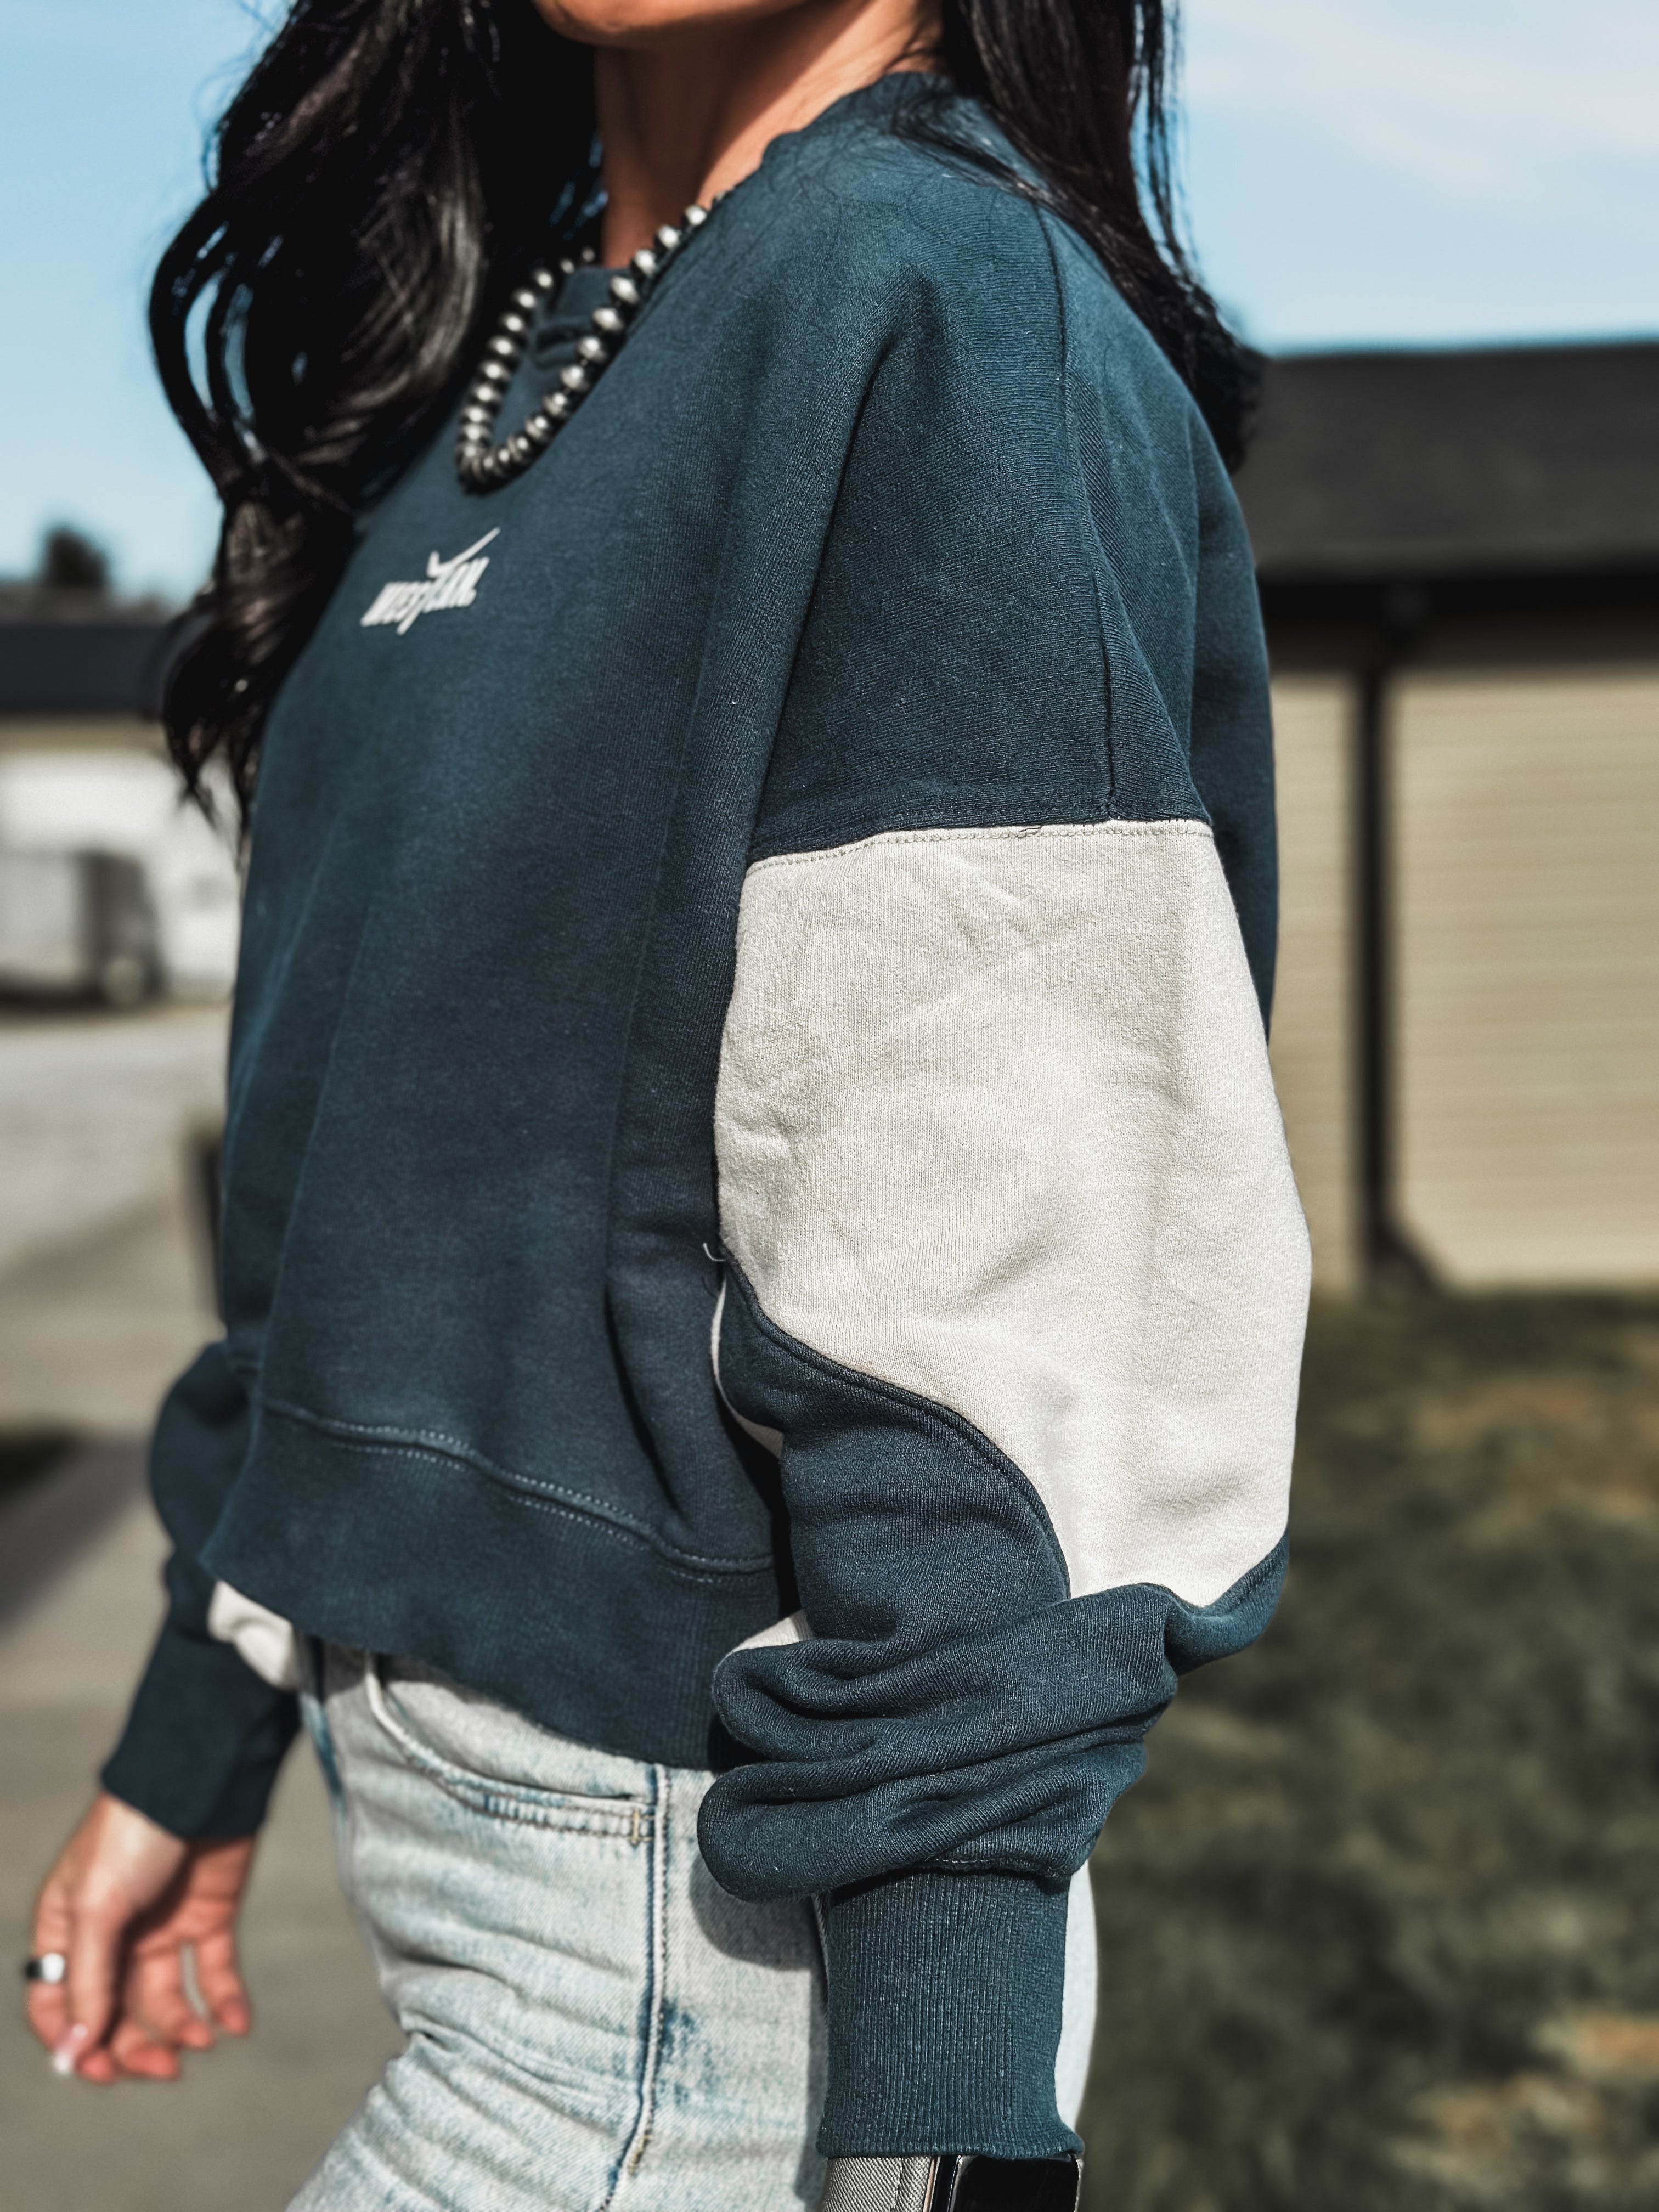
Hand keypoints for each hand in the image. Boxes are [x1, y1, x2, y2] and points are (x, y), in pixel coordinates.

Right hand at [26, 1791, 256, 2083]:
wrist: (201, 1780)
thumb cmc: (134, 1834)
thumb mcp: (98, 1906)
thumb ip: (89, 1978)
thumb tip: (77, 2048)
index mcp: (66, 1930)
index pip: (57, 2005)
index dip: (75, 2042)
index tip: (100, 2069)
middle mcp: (111, 1936)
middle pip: (113, 2014)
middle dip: (134, 2047)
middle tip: (164, 2067)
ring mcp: (160, 1928)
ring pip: (163, 2003)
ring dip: (180, 2029)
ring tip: (201, 2039)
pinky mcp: (208, 1918)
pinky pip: (212, 1975)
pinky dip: (224, 2003)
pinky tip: (236, 2025)